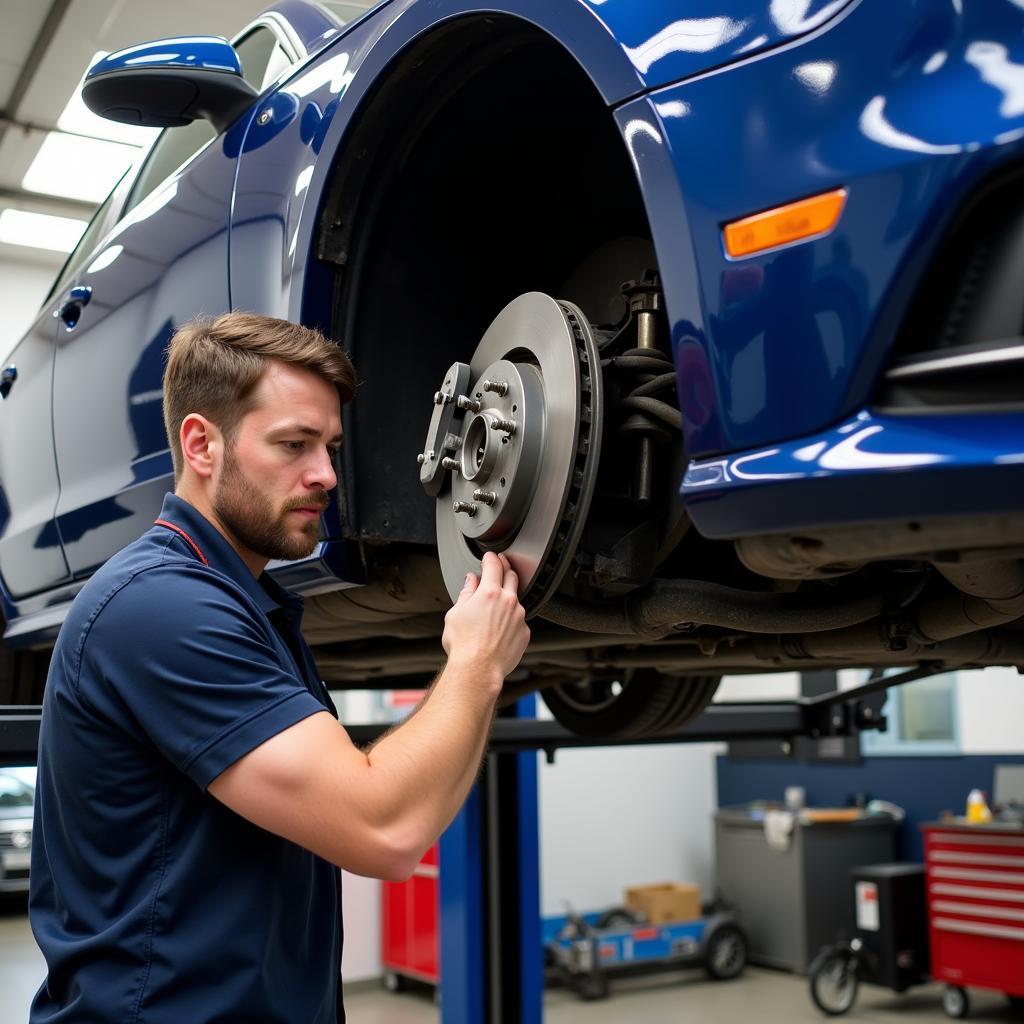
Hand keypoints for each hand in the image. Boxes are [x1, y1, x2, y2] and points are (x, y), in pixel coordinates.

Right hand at [441, 551, 529, 690]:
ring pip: (516, 599)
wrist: (478, 669)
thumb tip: (470, 581)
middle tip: (499, 567)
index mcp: (489, 593)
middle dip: (505, 568)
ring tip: (496, 603)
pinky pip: (519, 620)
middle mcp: (508, 601)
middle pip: (511, 575)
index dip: (491, 558)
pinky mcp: (524, 632)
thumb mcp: (455, 613)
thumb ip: (466, 593)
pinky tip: (500, 627)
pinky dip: (511, 618)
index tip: (489, 557)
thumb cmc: (464, 645)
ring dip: (508, 596)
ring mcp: (519, 617)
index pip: (493, 565)